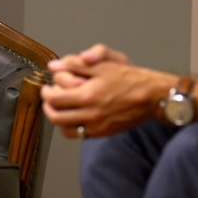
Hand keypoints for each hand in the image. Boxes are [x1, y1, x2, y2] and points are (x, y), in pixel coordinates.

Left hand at [41, 44, 176, 138]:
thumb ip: (75, 63)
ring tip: (57, 108)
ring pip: (65, 128)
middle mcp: (90, 113)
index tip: (47, 87)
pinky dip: (70, 128)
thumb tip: (54, 66)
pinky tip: (72, 117)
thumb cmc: (129, 77)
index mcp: (88, 94)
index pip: (54, 99)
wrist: (151, 96)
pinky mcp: (103, 132)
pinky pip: (79, 135)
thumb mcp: (103, 63)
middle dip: (48, 106)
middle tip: (49, 98)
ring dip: (56, 118)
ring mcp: (96, 125)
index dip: (46, 92)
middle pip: (56, 116)